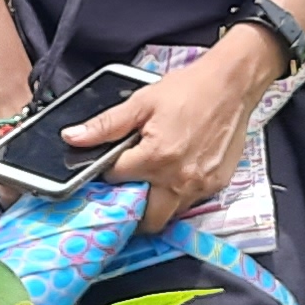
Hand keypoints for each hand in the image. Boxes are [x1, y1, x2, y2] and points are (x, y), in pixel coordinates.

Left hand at [76, 35, 279, 231]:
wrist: (231, 85)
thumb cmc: (189, 90)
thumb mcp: (142, 102)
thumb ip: (106, 125)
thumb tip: (73, 137)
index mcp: (155, 158)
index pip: (117, 180)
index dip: (109, 172)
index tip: (112, 165)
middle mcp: (178, 179)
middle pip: (146, 219)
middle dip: (133, 211)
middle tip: (128, 192)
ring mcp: (200, 186)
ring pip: (170, 214)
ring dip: (156, 204)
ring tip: (152, 182)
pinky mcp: (217, 185)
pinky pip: (191, 202)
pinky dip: (179, 195)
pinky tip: (176, 175)